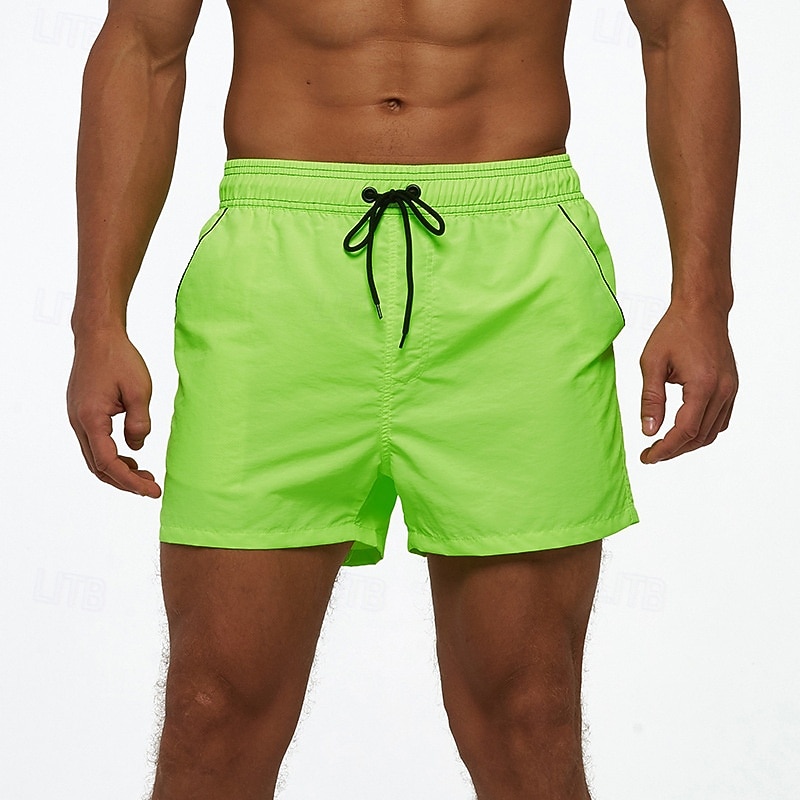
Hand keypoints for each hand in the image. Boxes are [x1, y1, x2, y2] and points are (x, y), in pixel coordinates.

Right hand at [66, 330, 161, 496]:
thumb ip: (140, 423)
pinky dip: (111, 456)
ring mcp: (77, 418)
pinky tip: (131, 455)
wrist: (98, 336)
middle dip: (125, 482)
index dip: (131, 482)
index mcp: (91, 419)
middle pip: (98, 467)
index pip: (109, 464)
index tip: (153, 491)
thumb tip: (138, 448)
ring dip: (118, 470)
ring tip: (144, 475)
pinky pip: (94, 443)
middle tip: (151, 487)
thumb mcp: (140, 391)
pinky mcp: (82, 413)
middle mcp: (79, 422)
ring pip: (94, 457)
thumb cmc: (119, 358)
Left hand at [639, 302, 737, 463]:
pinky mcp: (731, 387)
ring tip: (663, 446)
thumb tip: (648, 431)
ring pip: (712, 432)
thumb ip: (650, 399)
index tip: (647, 457)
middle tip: (650, 454)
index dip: (665, 449)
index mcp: (703, 386)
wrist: (702, 309)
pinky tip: (682, 431)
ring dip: (688, 444)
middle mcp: (723, 391)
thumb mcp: (652, 362)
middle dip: (674, 450)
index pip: (685, 431)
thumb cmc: (674, 330)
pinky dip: (702, 431)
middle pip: (699, 437)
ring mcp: (730, 390)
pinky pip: (720, 420)